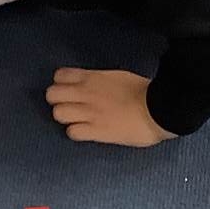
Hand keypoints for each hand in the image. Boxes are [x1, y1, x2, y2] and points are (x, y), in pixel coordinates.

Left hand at [45, 68, 175, 146]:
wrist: (158, 109)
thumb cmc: (143, 92)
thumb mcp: (118, 77)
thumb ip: (99, 80)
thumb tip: (91, 86)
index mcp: (92, 77)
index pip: (59, 76)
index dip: (61, 84)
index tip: (70, 90)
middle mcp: (86, 93)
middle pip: (51, 95)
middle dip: (58, 101)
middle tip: (71, 107)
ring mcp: (89, 113)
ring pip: (58, 114)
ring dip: (66, 117)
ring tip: (78, 120)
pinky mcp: (95, 131)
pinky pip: (72, 132)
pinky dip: (77, 133)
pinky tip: (87, 132)